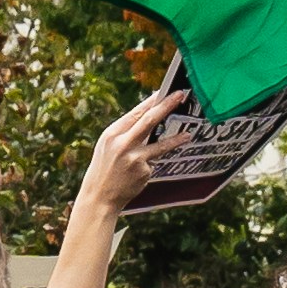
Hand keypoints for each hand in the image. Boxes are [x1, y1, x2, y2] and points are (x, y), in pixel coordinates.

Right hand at [73, 85, 196, 231]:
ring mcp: (133, 157)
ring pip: (159, 143)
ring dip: (176, 138)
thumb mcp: (109, 146)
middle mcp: (121, 143)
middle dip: (166, 105)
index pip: (136, 113)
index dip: (152, 101)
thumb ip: (126, 133)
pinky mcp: (142, 170)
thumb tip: (150, 116)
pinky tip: (139, 174)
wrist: (98, 196)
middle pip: (148, 120)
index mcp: (111, 133)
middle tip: (181, 95)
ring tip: (188, 135)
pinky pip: (154, 163)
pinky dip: (151, 165)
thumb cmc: (105, 169)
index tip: (165, 91)